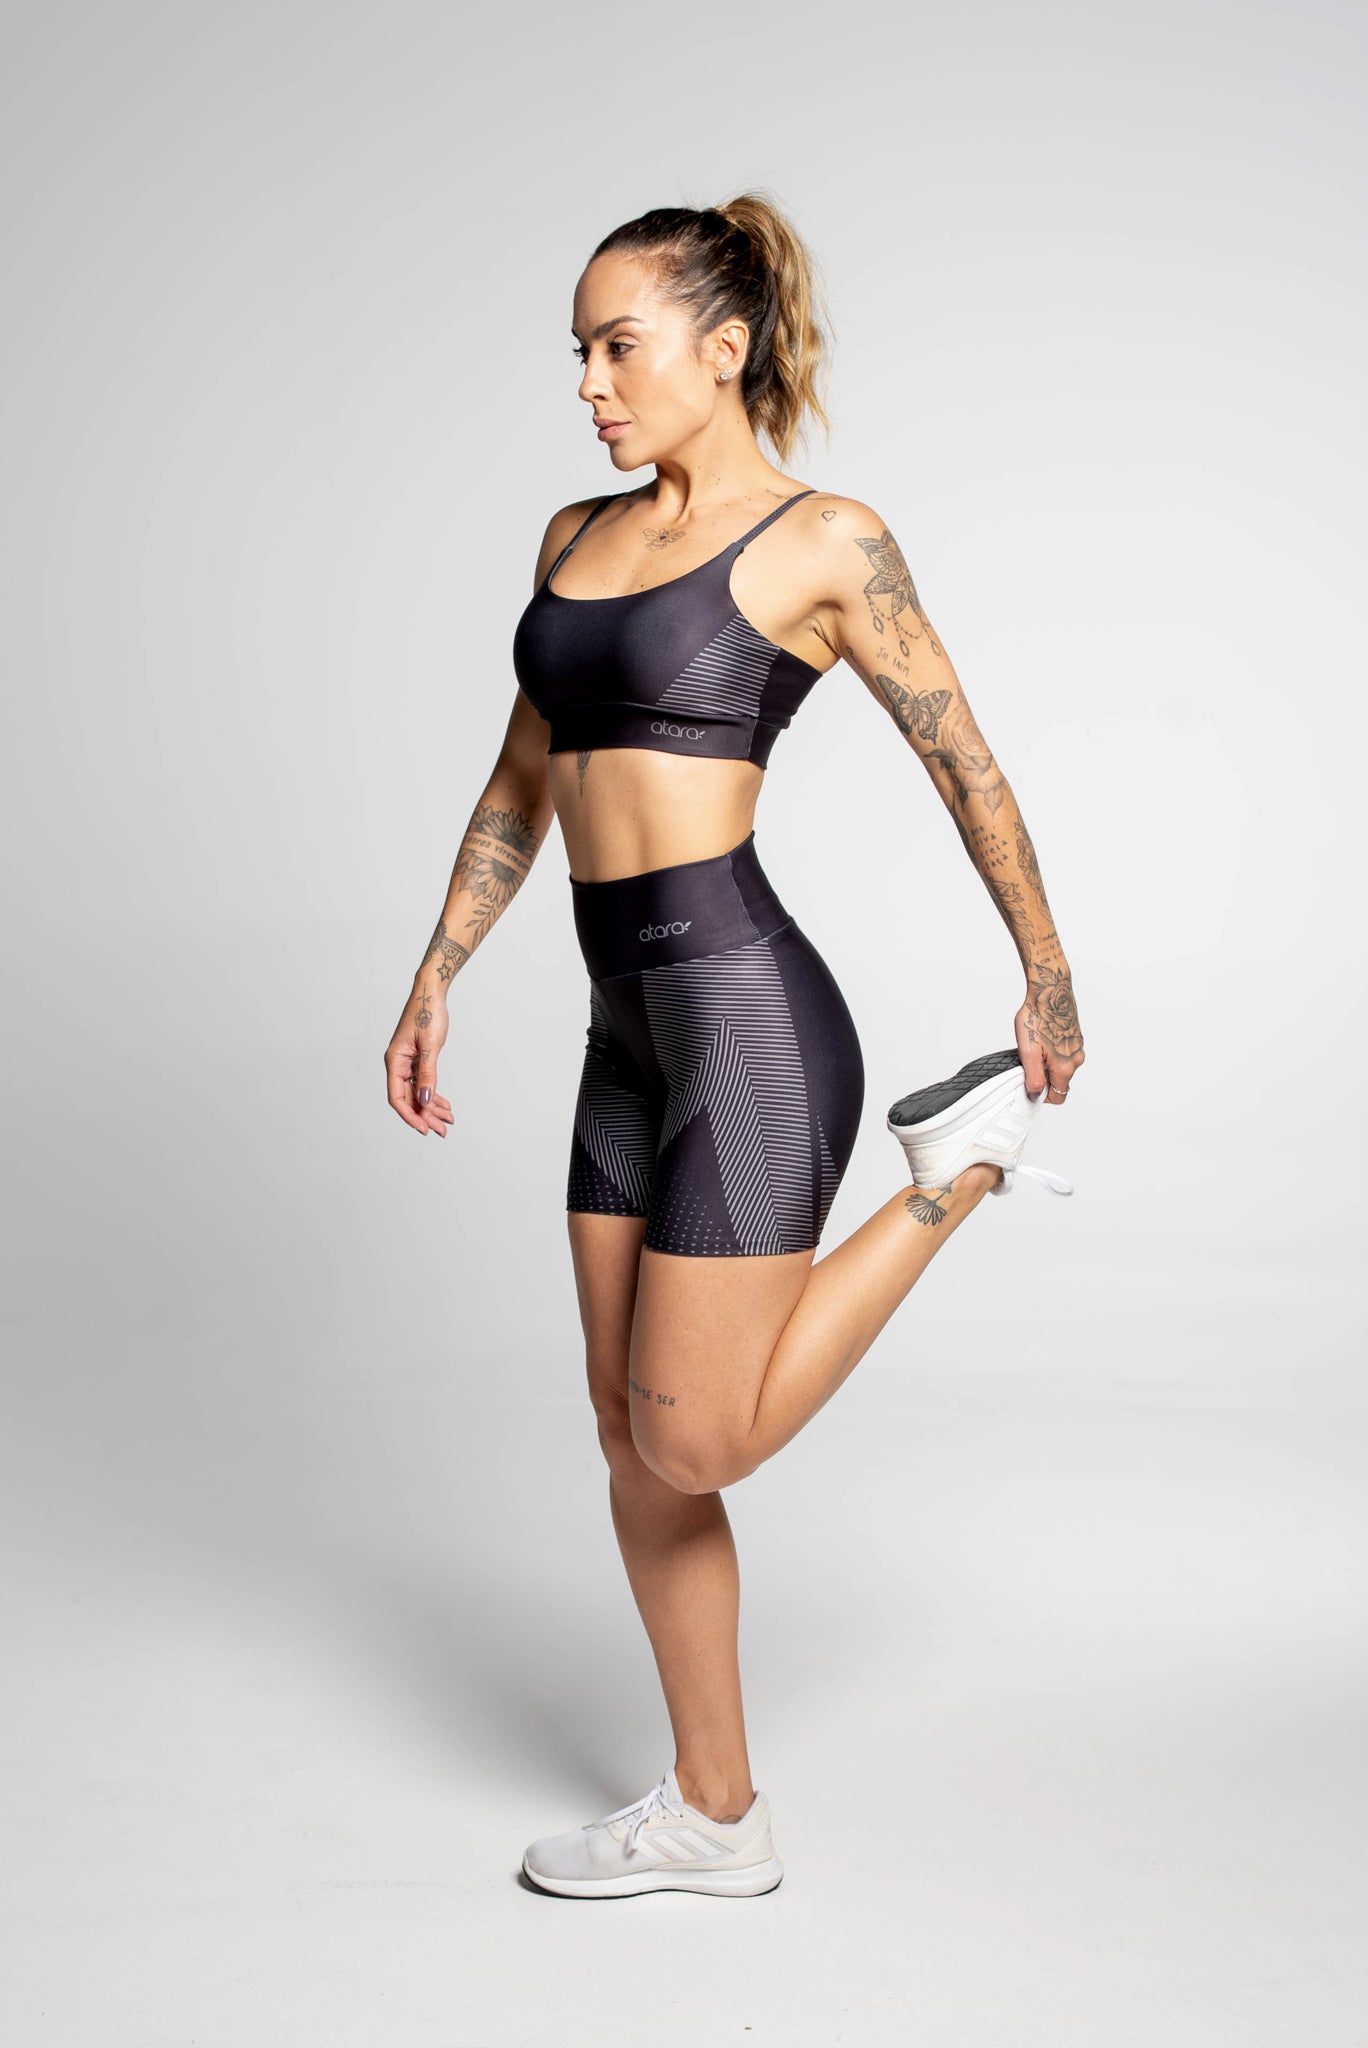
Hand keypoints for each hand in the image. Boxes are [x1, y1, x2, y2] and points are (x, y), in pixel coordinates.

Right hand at [385, 984, 454, 1136]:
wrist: (431, 993)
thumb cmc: (428, 1013)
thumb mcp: (430, 1045)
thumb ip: (428, 1074)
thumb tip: (425, 1101)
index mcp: (394, 1061)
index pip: (397, 1097)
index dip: (409, 1116)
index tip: (424, 1128)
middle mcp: (398, 1065)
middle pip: (408, 1099)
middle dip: (425, 1116)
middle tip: (442, 1131)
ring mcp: (407, 1064)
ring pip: (417, 1094)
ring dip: (432, 1109)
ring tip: (448, 1121)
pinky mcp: (417, 1061)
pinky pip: (423, 1084)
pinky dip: (434, 1095)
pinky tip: (445, 1106)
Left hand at [1014, 979, 1084, 1106]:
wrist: (1050, 990)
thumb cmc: (1037, 1017)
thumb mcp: (1028, 1052)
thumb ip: (1033, 1077)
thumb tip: (1035, 1095)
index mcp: (1066, 1066)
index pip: (1058, 1096)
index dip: (1042, 1095)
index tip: (1029, 1082)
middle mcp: (1076, 1059)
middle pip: (1059, 1082)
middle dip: (1044, 1077)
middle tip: (1029, 1060)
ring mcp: (1078, 1047)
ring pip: (1062, 1066)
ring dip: (1048, 1063)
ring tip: (1035, 1045)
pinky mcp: (1076, 1037)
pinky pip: (1064, 1053)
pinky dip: (1053, 1051)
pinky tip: (1043, 1036)